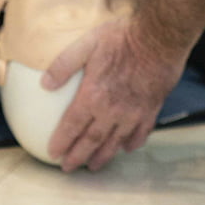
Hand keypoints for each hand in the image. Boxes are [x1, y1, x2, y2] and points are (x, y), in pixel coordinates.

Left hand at [42, 17, 181, 171]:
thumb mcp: (87, 43)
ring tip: (94, 166)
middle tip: (68, 167)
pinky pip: (141, 133)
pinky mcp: (151, 109)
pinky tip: (126, 147)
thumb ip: (64, 64)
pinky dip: (132, 143)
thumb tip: (44, 83)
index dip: (61, 141)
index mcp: (93, 95)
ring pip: (115, 142)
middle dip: (78, 156)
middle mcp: (112, 110)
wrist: (160, 38)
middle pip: (92, 140)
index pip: (72, 125)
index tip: (53, 153)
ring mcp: (133, 112)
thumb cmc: (123, 37)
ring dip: (103, 156)